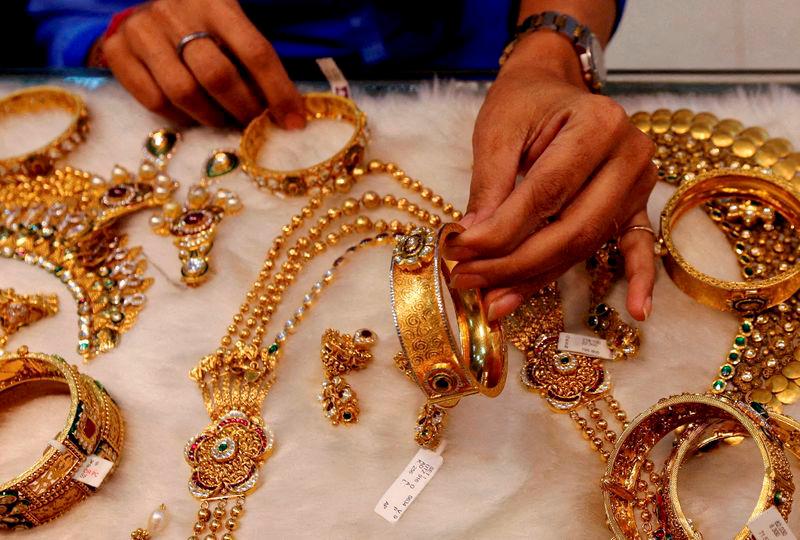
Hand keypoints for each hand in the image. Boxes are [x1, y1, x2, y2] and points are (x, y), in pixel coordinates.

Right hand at [102, 0, 304, 127]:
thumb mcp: (231, 29)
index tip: (293, 122)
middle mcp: (176, 11)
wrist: (145, 12)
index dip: (279, 92)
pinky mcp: (117, 49)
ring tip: (223, 121)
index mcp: (216, 1)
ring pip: (183, 92)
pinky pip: (153, 101)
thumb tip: (288, 114)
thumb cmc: (202, 28)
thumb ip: (253, 62)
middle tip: (252, 124)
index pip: (256, 52)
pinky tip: (191, 115)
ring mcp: (143, 29)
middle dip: (242, 109)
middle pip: (217, 75)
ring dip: (211, 118)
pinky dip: (178, 118)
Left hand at [447, 32, 656, 321]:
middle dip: (515, 264)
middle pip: (573, 229)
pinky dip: (637, 279)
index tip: (459, 253)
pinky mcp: (636, 204)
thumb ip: (489, 185)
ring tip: (495, 302)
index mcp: (597, 124)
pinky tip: (637, 311)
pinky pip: (639, 246)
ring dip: (539, 278)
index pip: (546, 194)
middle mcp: (630, 154)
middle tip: (468, 281)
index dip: (501, 232)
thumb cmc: (524, 103)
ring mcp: (639, 183)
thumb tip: (474, 241)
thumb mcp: (497, 130)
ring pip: (587, 245)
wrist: (554, 86)